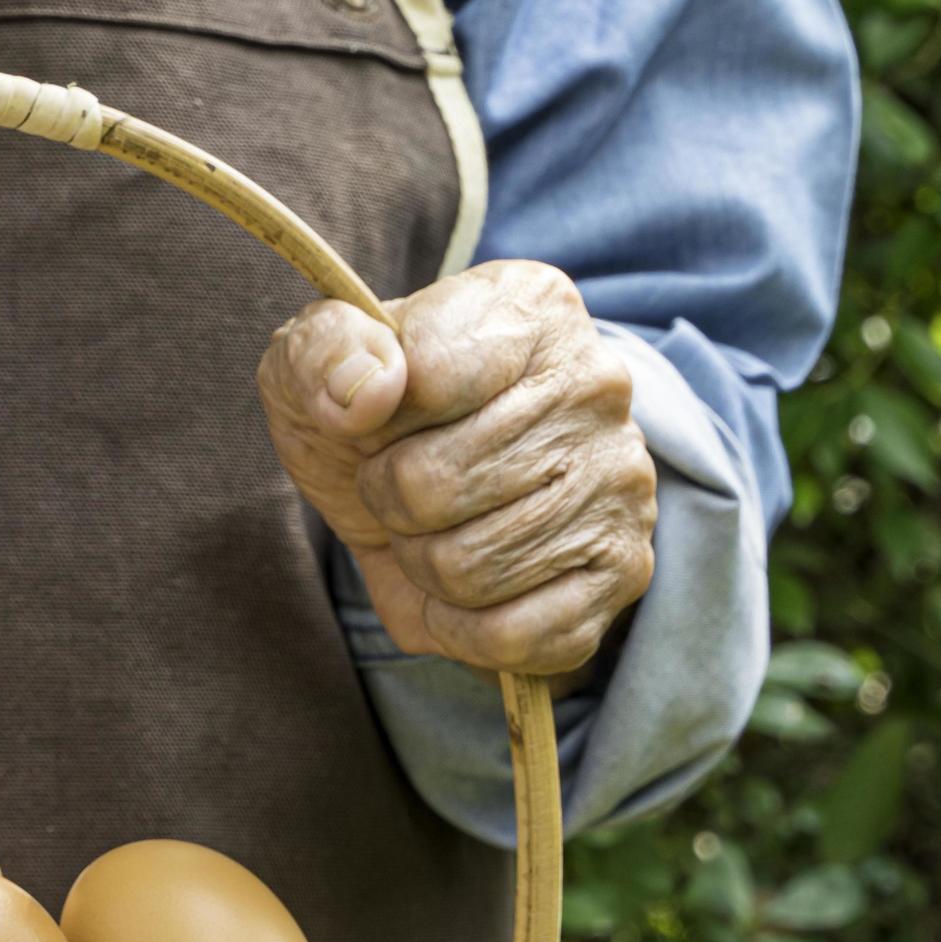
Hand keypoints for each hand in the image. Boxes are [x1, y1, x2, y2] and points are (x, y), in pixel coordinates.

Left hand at [259, 259, 656, 683]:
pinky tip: (467, 589)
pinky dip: (460, 628)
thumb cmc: (374, 419)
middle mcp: (597, 382)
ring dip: (423, 565)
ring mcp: (622, 480)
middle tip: (405, 487)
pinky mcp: (624, 572)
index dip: (370, 419)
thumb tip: (366, 393)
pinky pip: (511, 635)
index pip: (425, 377)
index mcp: (529, 307)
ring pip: (467, 569)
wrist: (430, 493)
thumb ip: (323, 354)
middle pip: (434, 487)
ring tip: (439, 529)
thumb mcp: (316, 365)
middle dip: (390, 503)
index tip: (377, 416)